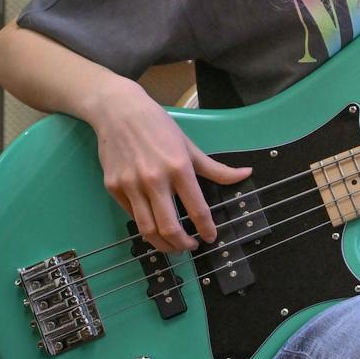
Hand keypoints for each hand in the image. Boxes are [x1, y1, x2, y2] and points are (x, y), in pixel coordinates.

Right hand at [84, 79, 251, 254]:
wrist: (119, 112)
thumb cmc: (158, 127)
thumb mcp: (190, 146)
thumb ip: (216, 168)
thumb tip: (246, 174)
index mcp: (179, 168)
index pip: (196, 208)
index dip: (206, 228)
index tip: (211, 238)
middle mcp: (154, 180)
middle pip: (169, 226)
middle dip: (183, 244)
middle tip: (191, 247)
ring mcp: (131, 185)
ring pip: (147, 228)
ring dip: (163, 244)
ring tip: (173, 246)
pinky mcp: (113, 188)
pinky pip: (132, 216)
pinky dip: (145, 226)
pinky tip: (155, 227)